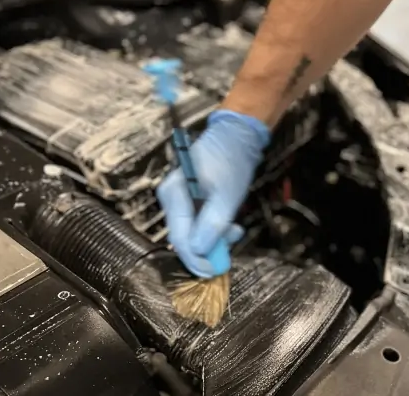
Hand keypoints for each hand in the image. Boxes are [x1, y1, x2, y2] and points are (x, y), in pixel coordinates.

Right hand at [157, 109, 269, 277]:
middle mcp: (171, 198)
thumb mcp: (227, 195)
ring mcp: (179, 198)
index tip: (214, 272)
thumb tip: (199, 252)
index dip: (196, 259)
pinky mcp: (190, 199)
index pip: (179, 237)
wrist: (236, 136)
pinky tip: (230, 224)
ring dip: (214, 237)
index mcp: (174, 195)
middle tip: (230, 248)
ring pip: (193, 231)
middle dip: (208, 247)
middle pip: (184, 236)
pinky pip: (198, 222)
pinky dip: (213, 228)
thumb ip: (212, 224)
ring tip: (235, 230)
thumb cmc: (232, 161)